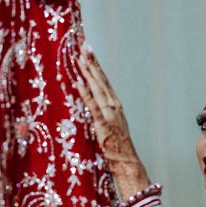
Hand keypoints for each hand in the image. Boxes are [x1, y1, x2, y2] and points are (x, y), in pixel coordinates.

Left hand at [77, 45, 149, 198]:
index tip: (89, 51)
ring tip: (78, 57)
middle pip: (101, 79)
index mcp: (116, 105)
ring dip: (87, 72)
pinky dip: (85, 93)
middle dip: (91, 61)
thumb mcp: (111, 126)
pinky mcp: (102, 123)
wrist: (127, 161)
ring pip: (96, 88)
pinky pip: (92, 105)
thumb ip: (103, 114)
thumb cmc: (117, 147)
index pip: (105, 80)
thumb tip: (92, 105)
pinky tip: (78, 82)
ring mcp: (109, 114)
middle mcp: (114, 105)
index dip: (96, 65)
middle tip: (83, 44)